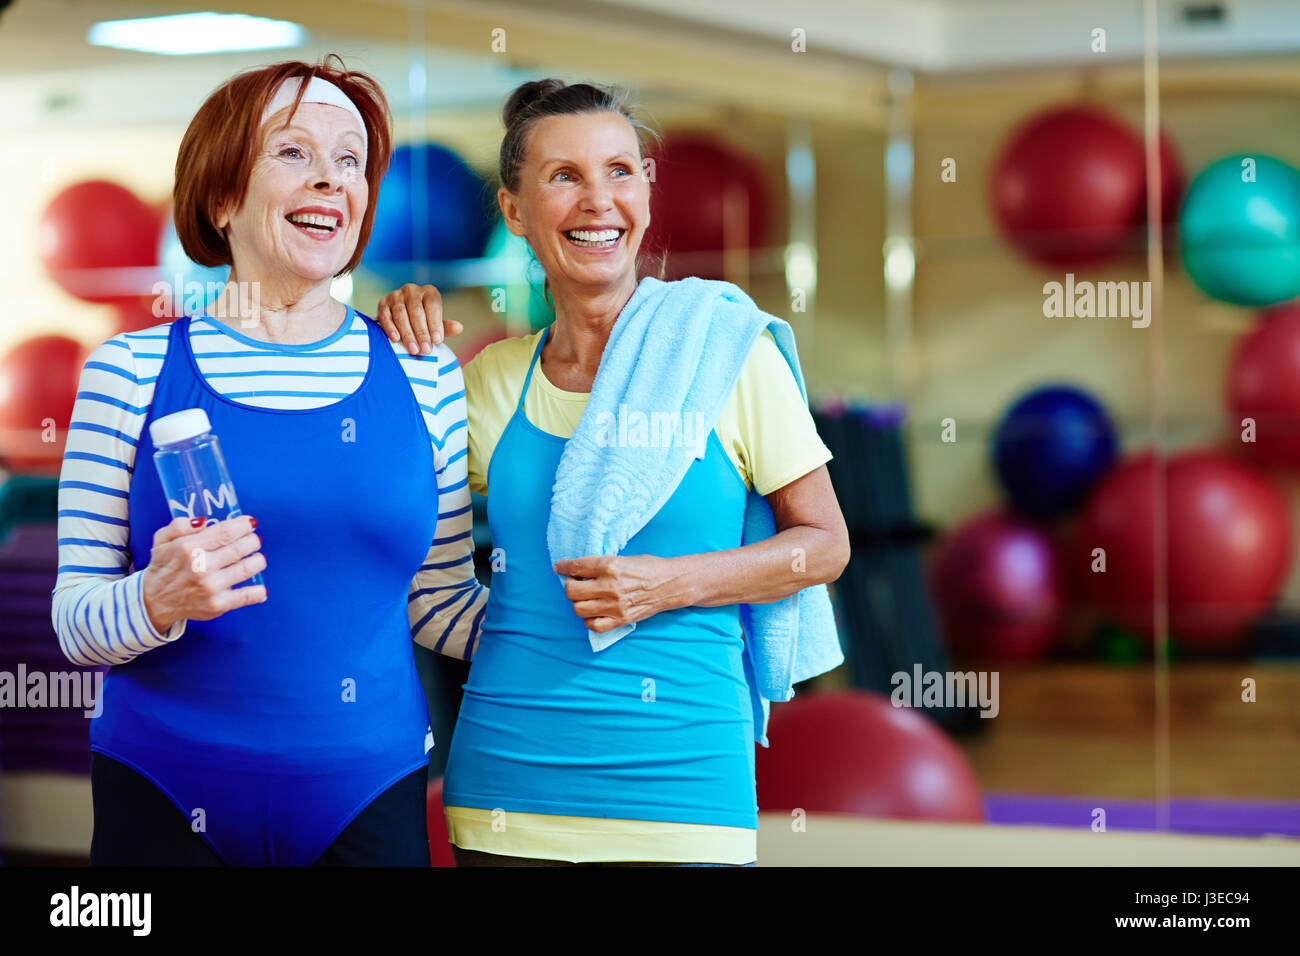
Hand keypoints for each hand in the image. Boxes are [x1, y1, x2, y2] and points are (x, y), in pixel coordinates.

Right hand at [141, 515, 266, 632]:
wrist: (154, 601)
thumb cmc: (163, 566)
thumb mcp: (162, 540)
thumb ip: (179, 525)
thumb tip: (204, 520)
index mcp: (188, 548)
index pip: (226, 532)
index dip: (243, 525)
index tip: (250, 523)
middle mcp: (201, 567)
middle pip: (240, 548)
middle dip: (252, 541)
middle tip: (253, 540)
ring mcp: (211, 587)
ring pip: (247, 568)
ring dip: (258, 560)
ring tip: (257, 557)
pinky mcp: (217, 605)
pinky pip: (246, 596)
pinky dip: (258, 592)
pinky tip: (261, 588)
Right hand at [375, 283, 462, 355]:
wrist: (402, 320)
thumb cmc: (424, 322)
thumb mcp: (436, 325)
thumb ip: (446, 327)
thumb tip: (459, 328)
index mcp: (429, 292)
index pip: (433, 306)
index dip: (435, 323)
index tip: (438, 341)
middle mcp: (412, 290)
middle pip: (416, 311)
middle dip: (421, 332)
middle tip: (426, 350)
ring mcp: (396, 295)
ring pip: (401, 314)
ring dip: (407, 333)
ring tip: (413, 349)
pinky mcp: (382, 303)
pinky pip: (385, 315)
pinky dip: (390, 328)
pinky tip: (395, 339)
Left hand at [553, 555, 684, 633]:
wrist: (670, 584)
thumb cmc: (648, 568)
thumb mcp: (624, 558)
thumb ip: (602, 564)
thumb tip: (580, 570)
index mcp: (611, 566)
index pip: (577, 567)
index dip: (563, 567)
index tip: (559, 567)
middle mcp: (611, 586)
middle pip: (572, 590)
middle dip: (569, 586)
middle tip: (575, 584)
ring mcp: (615, 605)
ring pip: (579, 609)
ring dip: (577, 603)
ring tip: (584, 598)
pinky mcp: (621, 619)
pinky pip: (593, 625)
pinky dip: (589, 620)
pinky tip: (593, 613)